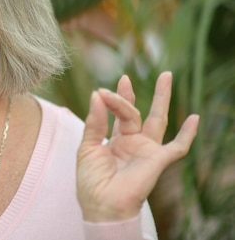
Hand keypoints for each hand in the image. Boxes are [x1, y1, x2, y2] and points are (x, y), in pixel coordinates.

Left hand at [77, 71, 198, 221]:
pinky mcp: (157, 159)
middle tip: (127, 75)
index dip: (112, 99)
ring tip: (166, 76)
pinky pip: (178, 146)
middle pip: (135, 112)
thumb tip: (97, 94)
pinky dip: (188, 133)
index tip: (102, 91)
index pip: (116, 114)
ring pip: (157, 120)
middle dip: (132, 94)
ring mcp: (146, 150)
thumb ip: (95, 122)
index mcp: (115, 140)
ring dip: (161, 99)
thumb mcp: (87, 147)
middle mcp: (132, 143)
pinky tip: (195, 118)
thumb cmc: (92, 181)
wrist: (102, 206)